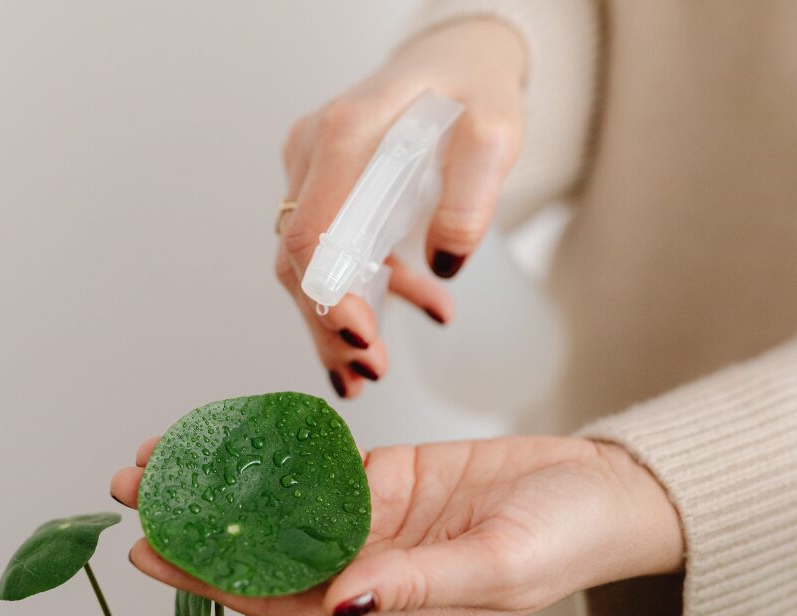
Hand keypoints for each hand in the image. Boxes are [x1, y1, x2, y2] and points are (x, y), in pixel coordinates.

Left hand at [111, 436, 683, 615]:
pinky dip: (274, 450)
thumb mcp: (497, 567)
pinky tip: (233, 433)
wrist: (603, 491)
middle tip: (132, 489)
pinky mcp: (389, 476)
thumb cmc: (564, 540)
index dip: (210, 579)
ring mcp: (375, 518)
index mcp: (383, 603)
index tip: (150, 553)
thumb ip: (416, 585)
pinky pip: (319, 464)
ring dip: (223, 483)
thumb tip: (337, 603)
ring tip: (161, 457)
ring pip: (282, 504)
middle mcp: (366, 564)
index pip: (279, 598)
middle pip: (264, 549)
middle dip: (195, 524)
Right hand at [274, 19, 526, 398]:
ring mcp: (315, 167)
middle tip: (368, 375)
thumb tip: (446, 263)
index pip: (311, 230)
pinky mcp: (328, 184)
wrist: (458, 58)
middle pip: (299, 255)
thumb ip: (473, 192)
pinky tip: (424, 306)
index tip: (361, 341)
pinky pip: (334, 249)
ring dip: (341, 317)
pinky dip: (369, 288)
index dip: (327, 296)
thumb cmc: (474, 86)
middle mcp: (315, 150)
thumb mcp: (496, 130)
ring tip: (373, 370)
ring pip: (309, 260)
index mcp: (347, 134)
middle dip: (329, 323)